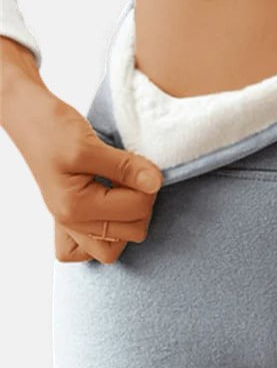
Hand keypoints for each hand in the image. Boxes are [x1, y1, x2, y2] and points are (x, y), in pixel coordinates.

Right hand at [1, 60, 162, 264]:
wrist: (29, 119)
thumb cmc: (50, 129)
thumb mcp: (89, 145)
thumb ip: (125, 167)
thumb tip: (155, 183)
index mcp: (75, 207)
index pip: (137, 210)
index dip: (149, 186)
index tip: (143, 165)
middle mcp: (72, 223)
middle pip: (133, 233)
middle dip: (142, 204)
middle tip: (134, 177)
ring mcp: (72, 224)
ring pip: (116, 248)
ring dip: (130, 220)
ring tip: (125, 192)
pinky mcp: (75, 219)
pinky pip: (94, 248)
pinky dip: (109, 234)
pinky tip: (112, 210)